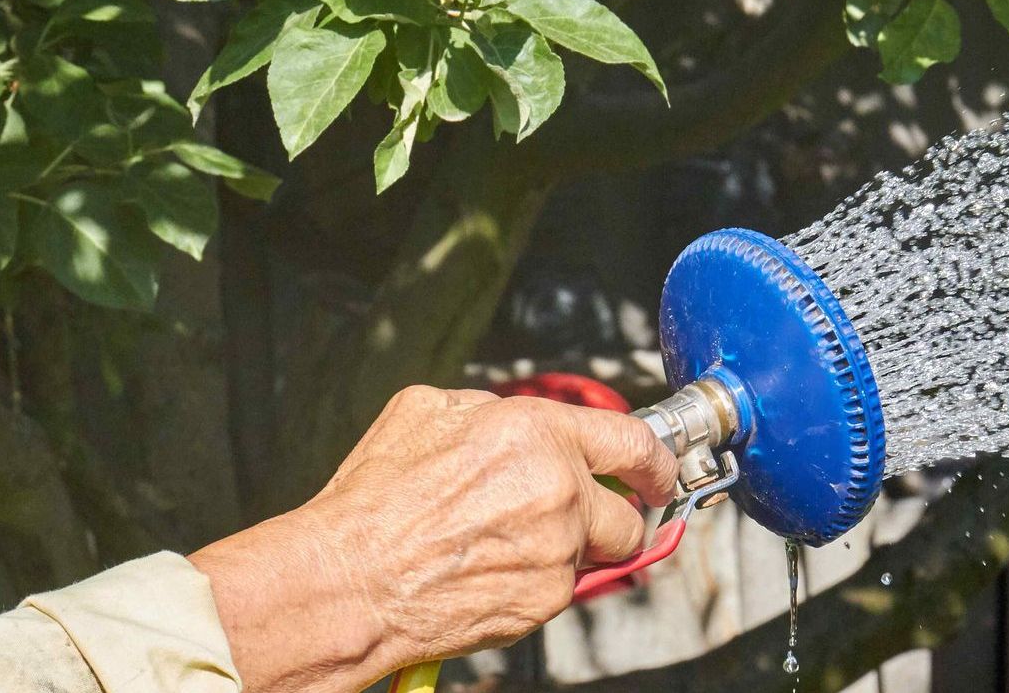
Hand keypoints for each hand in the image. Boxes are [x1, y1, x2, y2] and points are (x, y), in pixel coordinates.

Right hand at [188, 386, 677, 692]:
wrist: (350, 580)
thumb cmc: (374, 502)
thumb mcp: (424, 412)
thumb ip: (490, 410)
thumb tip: (516, 420)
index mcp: (536, 432)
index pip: (632, 441)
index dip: (655, 460)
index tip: (658, 472)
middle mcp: (559, 488)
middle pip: (624, 512)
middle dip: (605, 518)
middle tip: (566, 521)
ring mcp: (557, 549)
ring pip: (594, 554)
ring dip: (566, 552)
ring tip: (502, 548)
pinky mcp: (546, 599)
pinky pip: (562, 589)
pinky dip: (537, 583)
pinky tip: (488, 572)